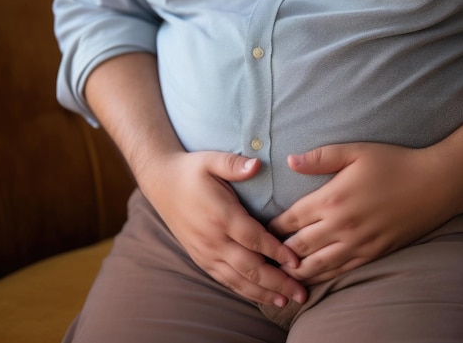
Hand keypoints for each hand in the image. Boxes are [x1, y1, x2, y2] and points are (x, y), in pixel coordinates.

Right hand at [140, 151, 307, 306]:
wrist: (161, 183)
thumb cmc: (191, 170)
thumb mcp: (211, 160)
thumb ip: (235, 165)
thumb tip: (257, 164)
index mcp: (220, 215)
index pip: (253, 238)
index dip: (276, 251)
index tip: (297, 262)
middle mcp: (212, 239)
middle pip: (249, 267)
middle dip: (277, 282)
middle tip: (301, 293)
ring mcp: (205, 252)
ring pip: (238, 279)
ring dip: (263, 293)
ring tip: (286, 301)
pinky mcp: (201, 258)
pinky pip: (225, 280)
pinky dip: (245, 290)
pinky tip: (262, 296)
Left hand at [268, 142, 456, 284]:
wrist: (437, 184)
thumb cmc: (394, 163)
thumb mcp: (356, 151)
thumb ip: (320, 157)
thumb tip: (289, 161)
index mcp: (332, 199)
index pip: (290, 219)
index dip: (271, 227)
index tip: (258, 230)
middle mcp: (342, 225)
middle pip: (298, 246)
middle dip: (278, 252)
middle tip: (262, 256)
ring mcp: (359, 243)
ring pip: (318, 265)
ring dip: (296, 269)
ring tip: (280, 272)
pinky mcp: (374, 253)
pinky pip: (342, 270)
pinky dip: (323, 276)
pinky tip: (312, 277)